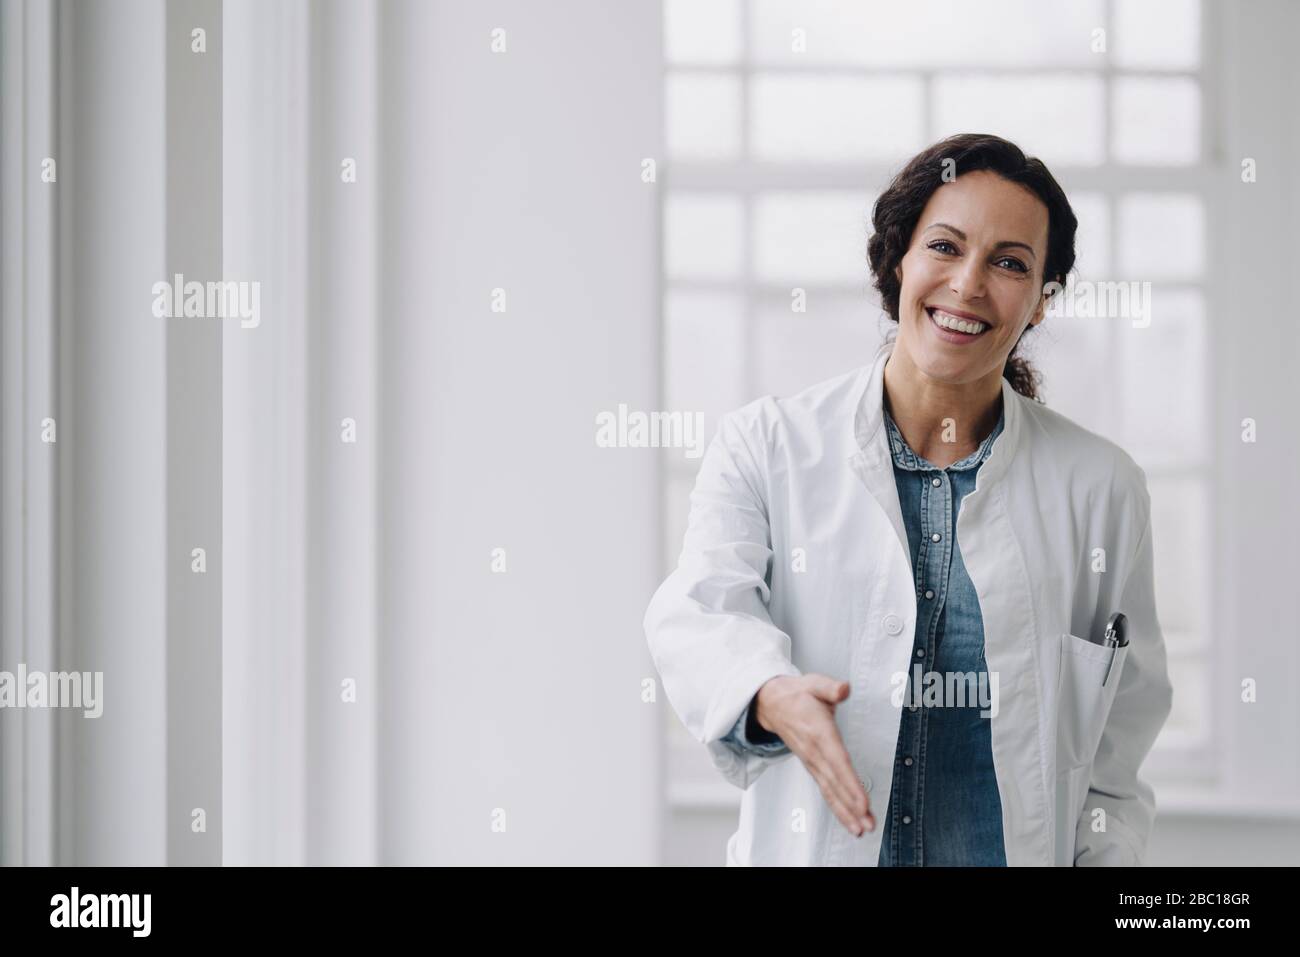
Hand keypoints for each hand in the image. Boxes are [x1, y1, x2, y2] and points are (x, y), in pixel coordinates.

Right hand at [754, 674, 875, 837]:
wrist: (771, 704)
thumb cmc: (798, 695)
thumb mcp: (813, 683)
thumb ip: (830, 687)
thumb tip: (843, 689)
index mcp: (819, 733)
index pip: (837, 761)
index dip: (850, 783)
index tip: (862, 802)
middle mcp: (815, 753)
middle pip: (835, 784)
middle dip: (852, 806)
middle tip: (867, 825)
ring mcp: (812, 763)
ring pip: (830, 792)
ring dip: (846, 813)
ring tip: (862, 830)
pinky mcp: (813, 768)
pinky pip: (827, 791)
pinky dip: (838, 808)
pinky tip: (851, 821)